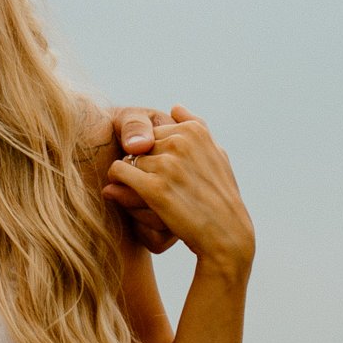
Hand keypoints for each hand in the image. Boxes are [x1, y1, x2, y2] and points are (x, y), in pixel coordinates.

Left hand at [104, 105, 253, 273]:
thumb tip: (175, 106)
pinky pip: (118, 173)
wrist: (226, 236)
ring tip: (142, 198)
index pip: (152, 133)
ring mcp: (168, 165)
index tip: (161, 174)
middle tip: (148, 187)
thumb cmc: (220, 197)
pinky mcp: (155, 188)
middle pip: (138, 146)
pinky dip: (116, 184)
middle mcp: (181, 142)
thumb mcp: (216, 156)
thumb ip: (196, 128)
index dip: (152, 155)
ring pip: (127, 160)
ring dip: (127, 179)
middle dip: (138, 165)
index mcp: (194, 131)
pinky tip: (121, 194)